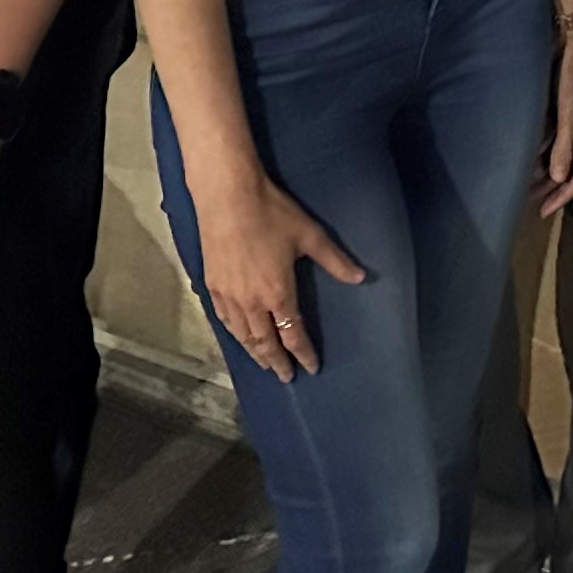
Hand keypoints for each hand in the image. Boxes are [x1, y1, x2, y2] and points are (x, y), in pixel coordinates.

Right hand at [195, 177, 364, 383]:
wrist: (227, 195)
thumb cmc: (271, 213)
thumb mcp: (309, 235)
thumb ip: (335, 261)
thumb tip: (361, 278)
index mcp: (277, 294)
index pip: (292, 334)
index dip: (303, 353)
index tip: (311, 368)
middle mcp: (251, 303)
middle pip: (265, 343)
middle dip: (277, 362)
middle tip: (286, 376)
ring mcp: (228, 296)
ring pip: (242, 336)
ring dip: (255, 353)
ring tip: (264, 363)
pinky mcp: (211, 285)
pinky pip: (224, 320)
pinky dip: (234, 334)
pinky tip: (238, 336)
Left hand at [536, 17, 572, 216]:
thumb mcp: (570, 107)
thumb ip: (564, 142)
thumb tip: (556, 178)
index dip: (562, 195)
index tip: (542, 211)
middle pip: (570, 166)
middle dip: (551, 187)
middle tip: (529, 201)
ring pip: (561, 152)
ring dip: (544, 168)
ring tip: (524, 183)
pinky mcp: (565, 105)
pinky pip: (554, 135)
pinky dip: (542, 148)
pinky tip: (526, 154)